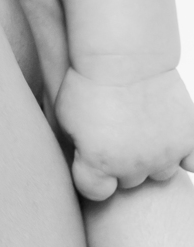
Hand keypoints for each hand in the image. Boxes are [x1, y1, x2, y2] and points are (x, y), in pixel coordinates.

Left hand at [55, 66, 193, 200]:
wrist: (123, 55)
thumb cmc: (86, 82)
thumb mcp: (64, 117)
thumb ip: (75, 149)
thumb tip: (82, 164)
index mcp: (99, 164)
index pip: (95, 191)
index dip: (91, 175)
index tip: (89, 158)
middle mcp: (133, 166)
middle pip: (129, 182)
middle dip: (121, 165)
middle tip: (116, 137)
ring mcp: (164, 154)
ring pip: (160, 173)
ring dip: (151, 158)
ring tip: (140, 131)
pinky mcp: (188, 138)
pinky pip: (192, 162)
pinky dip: (183, 154)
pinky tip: (168, 138)